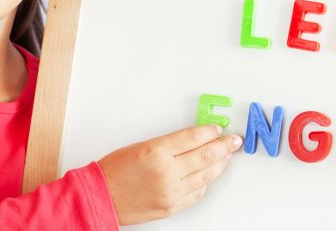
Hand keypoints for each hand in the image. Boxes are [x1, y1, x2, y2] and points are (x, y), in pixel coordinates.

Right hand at [98, 125, 242, 224]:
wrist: (101, 195)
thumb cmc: (115, 168)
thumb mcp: (141, 145)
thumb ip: (169, 144)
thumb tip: (193, 140)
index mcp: (157, 151)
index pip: (192, 138)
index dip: (208, 132)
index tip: (217, 129)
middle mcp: (167, 171)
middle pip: (204, 156)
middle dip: (223, 147)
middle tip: (234, 141)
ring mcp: (170, 192)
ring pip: (204, 176)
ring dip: (219, 164)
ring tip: (227, 156)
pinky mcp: (171, 207)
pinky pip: (196, 193)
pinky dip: (205, 182)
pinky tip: (210, 175)